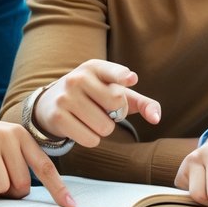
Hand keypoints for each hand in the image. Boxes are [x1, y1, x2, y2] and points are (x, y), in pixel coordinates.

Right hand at [0, 118, 75, 206]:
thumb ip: (21, 164)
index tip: (71, 206)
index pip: (44, 166)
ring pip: (0, 188)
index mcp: (19, 134)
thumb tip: (38, 196)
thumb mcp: (3, 147)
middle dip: (8, 190)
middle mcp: (4, 135)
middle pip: (20, 184)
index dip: (58, 188)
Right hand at [33, 60, 161, 145]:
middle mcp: (77, 78)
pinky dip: (91, 139)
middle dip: (116, 114)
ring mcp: (66, 97)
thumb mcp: (115, 93)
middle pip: (116, 103)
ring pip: (104, 126)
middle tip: (104, 110)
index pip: (114, 71)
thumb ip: (142, 103)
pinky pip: (90, 139)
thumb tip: (156, 118)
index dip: (123, 76)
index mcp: (93, 67)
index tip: (130, 80)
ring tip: (91, 119)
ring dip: (104, 129)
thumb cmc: (93, 97)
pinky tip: (81, 128)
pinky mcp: (58, 117)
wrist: (51, 104)